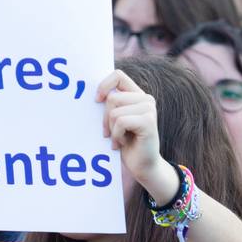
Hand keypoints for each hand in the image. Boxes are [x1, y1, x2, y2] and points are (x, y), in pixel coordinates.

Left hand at [97, 70, 175, 200]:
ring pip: (114, 111)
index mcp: (137, 95)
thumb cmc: (126, 144)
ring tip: (119, 139)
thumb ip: (110, 105)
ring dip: (111, 129)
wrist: (142, 166)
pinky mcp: (149, 121)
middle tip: (110, 133)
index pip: (117, 75)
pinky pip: (120, 122)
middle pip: (112, 98)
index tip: (96, 101)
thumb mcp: (115, 121)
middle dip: (105, 118)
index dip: (103, 86)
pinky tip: (123, 144)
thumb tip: (92, 94)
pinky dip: (117, 135)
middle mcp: (146, 98)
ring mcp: (149, 109)